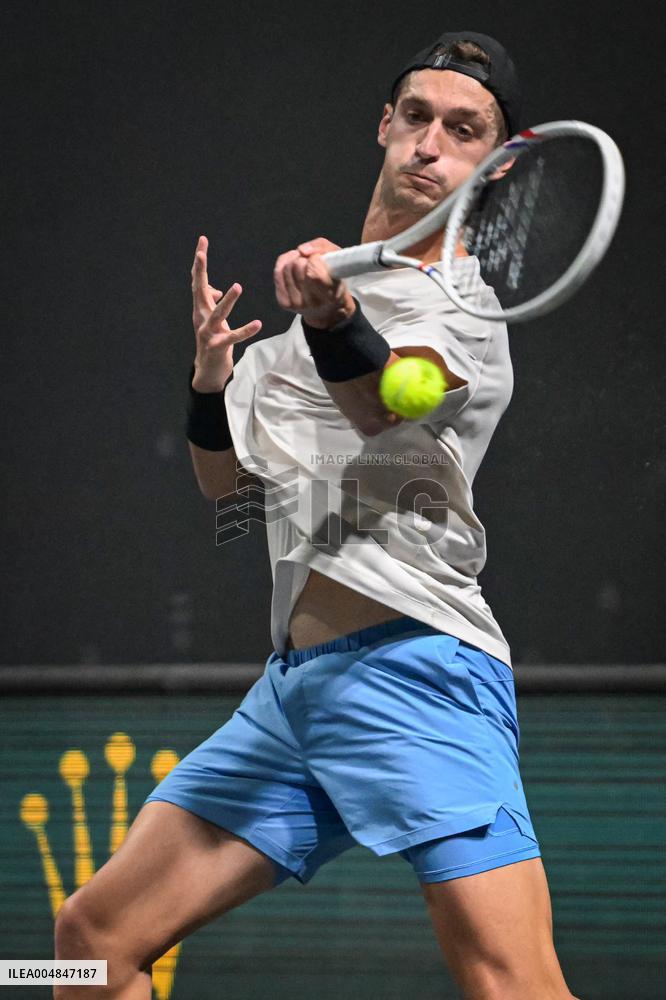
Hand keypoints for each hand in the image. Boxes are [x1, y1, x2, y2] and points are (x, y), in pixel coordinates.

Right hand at [191, 235, 261, 391]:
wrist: (207, 369)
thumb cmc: (212, 340)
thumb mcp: (212, 319)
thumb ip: (212, 302)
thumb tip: (215, 289)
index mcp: (200, 308)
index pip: (199, 280)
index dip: (199, 261)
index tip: (202, 241)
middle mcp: (200, 317)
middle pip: (199, 290)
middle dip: (200, 271)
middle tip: (200, 253)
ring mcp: (207, 332)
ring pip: (217, 313)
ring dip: (228, 300)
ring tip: (237, 286)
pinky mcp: (217, 346)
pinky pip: (233, 336)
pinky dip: (245, 330)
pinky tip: (258, 324)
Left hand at [273, 236, 355, 328]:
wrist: (327, 310)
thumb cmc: (334, 281)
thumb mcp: (339, 260)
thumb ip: (323, 247)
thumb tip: (302, 250)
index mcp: (330, 295)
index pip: (314, 272)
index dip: (315, 259)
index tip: (319, 259)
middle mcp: (312, 302)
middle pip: (298, 266)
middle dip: (304, 259)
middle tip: (311, 263)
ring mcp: (296, 304)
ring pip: (286, 267)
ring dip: (295, 260)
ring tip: (304, 265)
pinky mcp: (284, 302)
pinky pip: (278, 272)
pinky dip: (285, 264)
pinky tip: (293, 266)